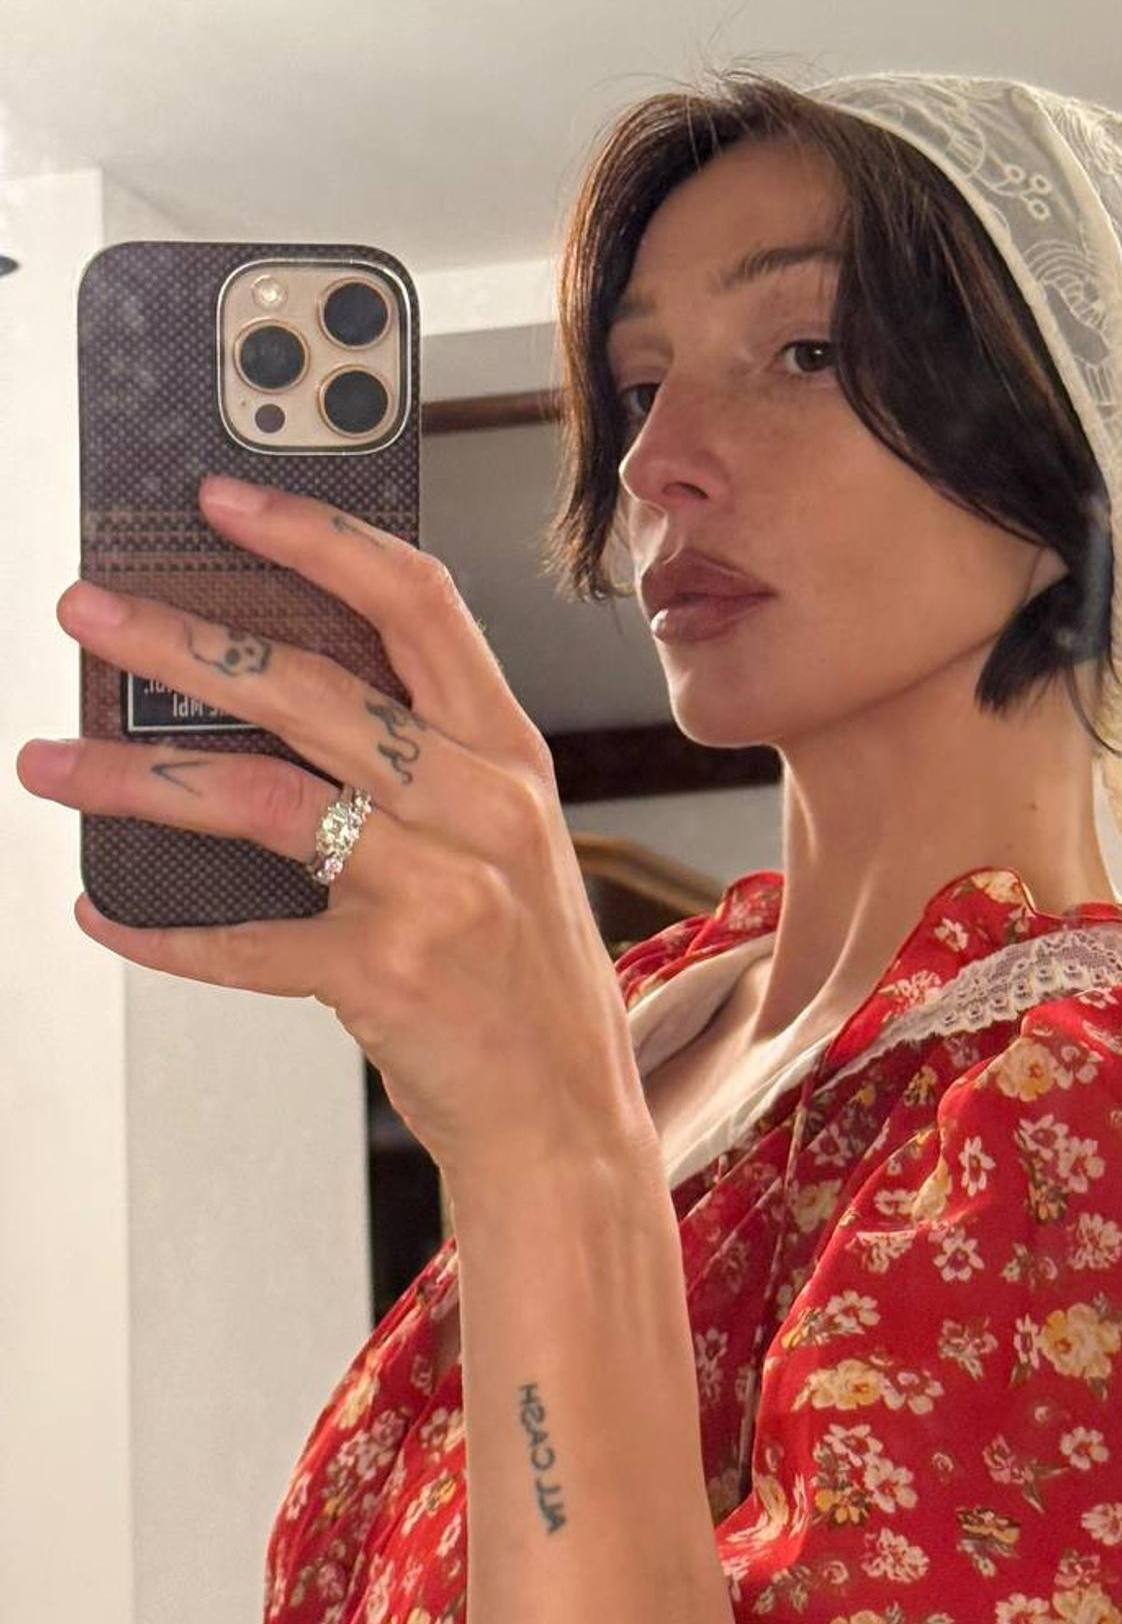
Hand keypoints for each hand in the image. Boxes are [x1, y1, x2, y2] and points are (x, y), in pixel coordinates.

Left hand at [15, 473, 646, 1184]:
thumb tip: (268, 704)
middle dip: (177, 640)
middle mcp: (482, 808)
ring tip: (49, 761)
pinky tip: (104, 910)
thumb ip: (423, 772)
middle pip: (309, 687)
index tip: (224, 503)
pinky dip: (158, 927)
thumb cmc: (527, 982)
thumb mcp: (506, 849)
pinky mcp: (386, 975)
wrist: (566, 1120)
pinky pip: (240, 939)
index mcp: (510, 759)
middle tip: (87, 612)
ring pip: (257, 797)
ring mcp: (438, 890)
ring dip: (132, 776)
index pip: (418, 605)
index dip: (318, 537)